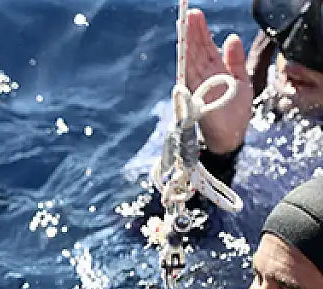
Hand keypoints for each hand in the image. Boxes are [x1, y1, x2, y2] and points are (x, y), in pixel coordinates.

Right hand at [184, 9, 252, 155]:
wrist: (232, 136)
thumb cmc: (235, 111)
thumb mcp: (241, 80)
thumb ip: (235, 60)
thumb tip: (231, 38)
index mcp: (215, 70)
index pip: (205, 47)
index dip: (200, 32)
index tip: (195, 15)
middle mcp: (204, 77)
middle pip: (196, 51)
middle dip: (192, 33)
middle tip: (188, 14)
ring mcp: (198, 87)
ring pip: (191, 61)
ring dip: (187, 44)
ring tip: (184, 26)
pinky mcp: (195, 98)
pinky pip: (190, 79)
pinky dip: (186, 65)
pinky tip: (185, 52)